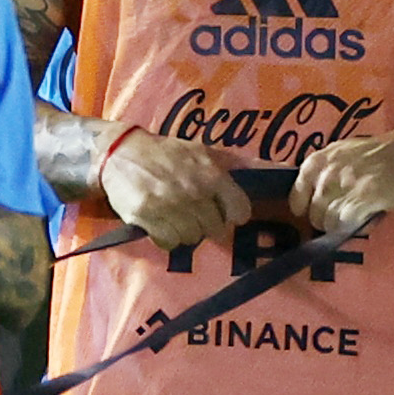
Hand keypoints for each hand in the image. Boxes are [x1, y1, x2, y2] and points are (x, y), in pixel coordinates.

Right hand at [99, 126, 236, 250]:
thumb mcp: (201, 152)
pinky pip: (168, 242)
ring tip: (174, 217)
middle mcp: (194, 191)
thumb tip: (272, 171)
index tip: (224, 213)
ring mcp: (169, 206)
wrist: (121, 152)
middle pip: (214, 229)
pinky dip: (165, 237)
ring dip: (184, 232)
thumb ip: (230, 167)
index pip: (240, 211)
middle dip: (205, 224)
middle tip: (192, 213)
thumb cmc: (165, 153)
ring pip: (191, 239)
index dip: (232, 215)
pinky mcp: (146, 217)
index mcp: (211, 174)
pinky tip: (159, 222)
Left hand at [293, 122, 393, 242]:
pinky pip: (347, 225)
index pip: (296, 198)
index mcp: (318, 161)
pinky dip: (356, 227)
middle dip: (327, 222)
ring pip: (328, 222)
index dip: (307, 210)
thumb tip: (309, 204)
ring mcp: (345, 186)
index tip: (320, 213)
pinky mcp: (364, 199)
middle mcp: (327, 172)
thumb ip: (324, 175)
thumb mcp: (342, 156)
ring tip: (357, 217)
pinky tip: (367, 218)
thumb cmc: (379, 156)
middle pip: (313, 215)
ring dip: (341, 226)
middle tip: (345, 217)